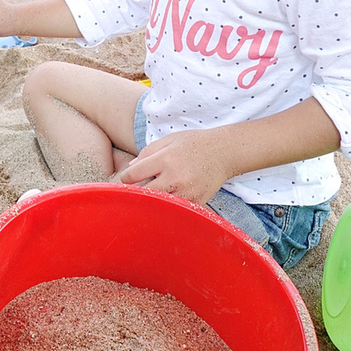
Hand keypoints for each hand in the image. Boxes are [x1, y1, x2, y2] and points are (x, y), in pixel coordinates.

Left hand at [119, 128, 236, 208]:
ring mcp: (187, 192)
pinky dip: (169, 207)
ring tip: (152, 196)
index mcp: (166, 159)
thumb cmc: (194, 144)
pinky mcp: (196, 202)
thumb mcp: (169, 140)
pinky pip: (175, 210)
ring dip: (152, 202)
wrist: (225, 152)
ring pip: (158, 205)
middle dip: (137, 192)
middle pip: (144, 194)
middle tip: (136, 191)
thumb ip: (147, 152)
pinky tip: (168, 201)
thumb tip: (130, 169)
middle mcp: (175, 177)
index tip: (128, 179)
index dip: (126, 178)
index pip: (133, 175)